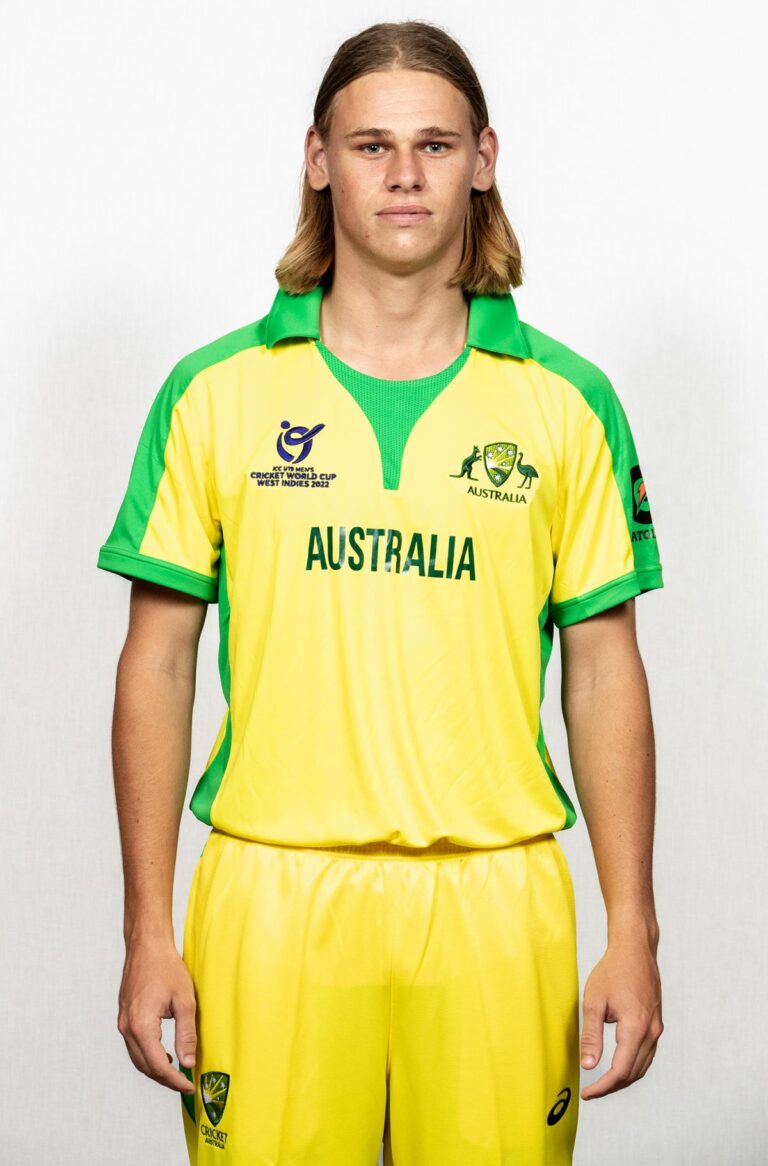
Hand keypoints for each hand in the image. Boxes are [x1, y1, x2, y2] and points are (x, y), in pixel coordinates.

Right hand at [117, 936, 196, 1094]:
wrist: (146, 946)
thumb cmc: (166, 968)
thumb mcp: (184, 1000)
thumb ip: (186, 1034)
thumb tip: (187, 1062)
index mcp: (141, 1026)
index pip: (157, 1065)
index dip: (174, 1080)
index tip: (189, 1086)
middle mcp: (127, 1028)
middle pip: (145, 1066)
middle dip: (165, 1078)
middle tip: (185, 1082)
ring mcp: (123, 1023)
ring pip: (137, 1058)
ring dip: (155, 1068)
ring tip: (177, 1071)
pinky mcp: (124, 1018)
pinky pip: (134, 1046)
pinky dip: (148, 1055)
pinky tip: (164, 1053)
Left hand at [579, 935, 662, 1099]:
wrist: (635, 949)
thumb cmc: (613, 970)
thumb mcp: (594, 1001)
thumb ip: (591, 1035)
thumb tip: (588, 1066)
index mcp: (635, 1028)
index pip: (620, 1071)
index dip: (603, 1086)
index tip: (588, 1093)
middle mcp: (651, 1032)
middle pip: (633, 1073)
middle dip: (612, 1085)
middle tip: (591, 1091)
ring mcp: (657, 1028)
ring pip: (642, 1065)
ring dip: (623, 1077)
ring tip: (601, 1082)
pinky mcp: (656, 1023)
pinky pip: (647, 1054)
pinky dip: (633, 1064)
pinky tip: (618, 1064)